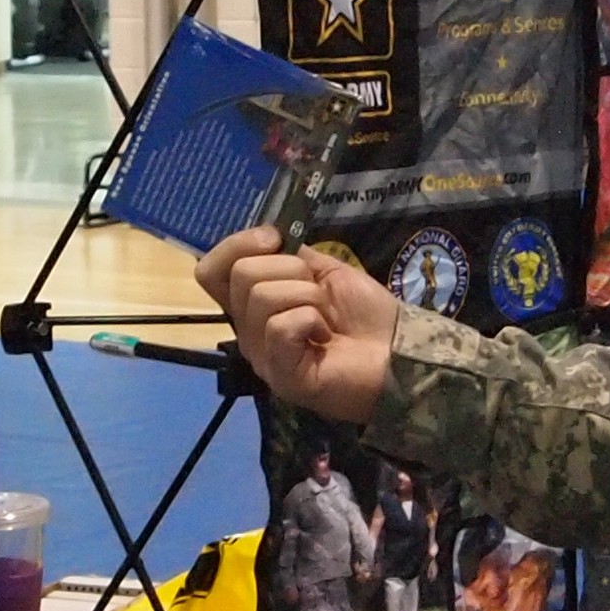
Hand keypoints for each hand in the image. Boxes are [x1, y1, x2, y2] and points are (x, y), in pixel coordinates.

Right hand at [195, 228, 399, 422]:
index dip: (236, 245)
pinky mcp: (281, 374)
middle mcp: (249, 332)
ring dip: (307, 296)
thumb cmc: (366, 316)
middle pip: (241, 275)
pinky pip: (280, 326)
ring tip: (327, 319)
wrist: (400, 353)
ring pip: (261, 297)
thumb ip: (292, 256)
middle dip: (290, 269)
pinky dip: (311, 321)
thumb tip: (270, 236)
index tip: (275, 239)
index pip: (210, 271)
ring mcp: (263, 355)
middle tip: (319, 294)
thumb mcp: (326, 272)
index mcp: (253, 307)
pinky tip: (325, 338)